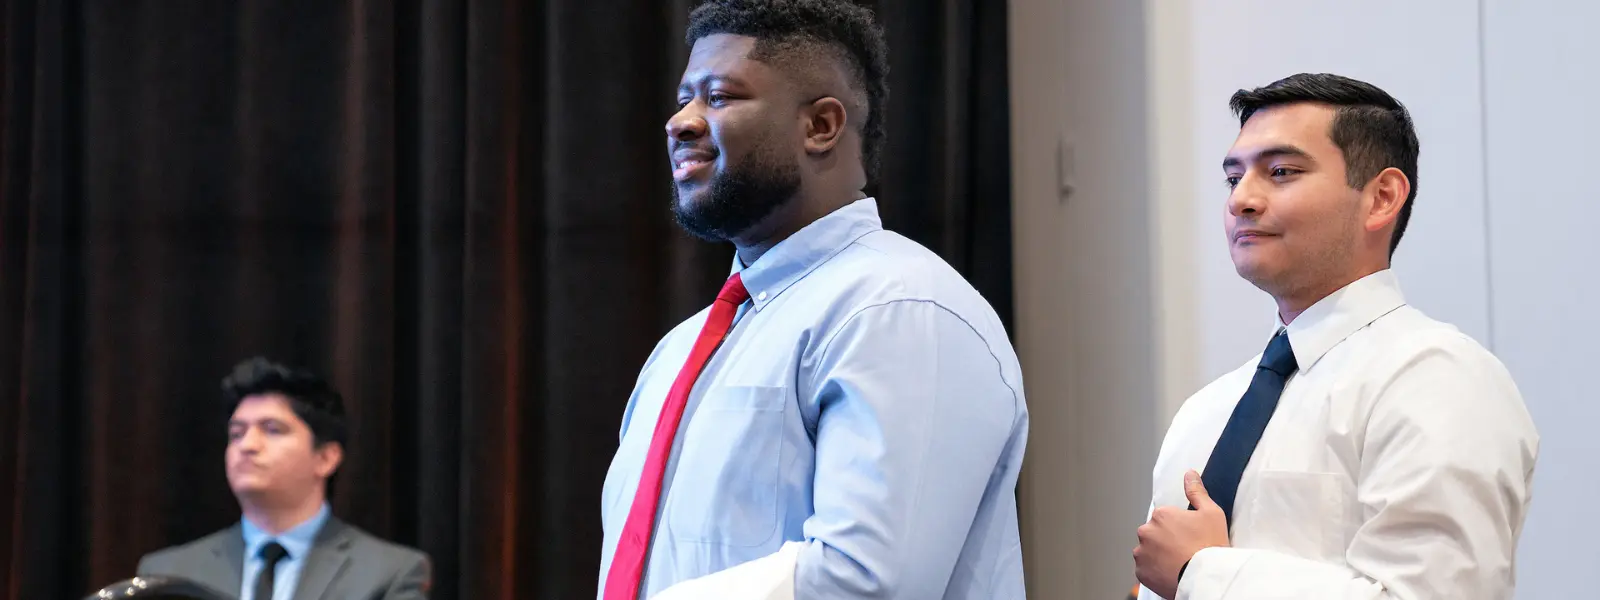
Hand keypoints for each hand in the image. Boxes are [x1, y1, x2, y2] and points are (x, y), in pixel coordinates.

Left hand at [1134, 470, 1230, 598]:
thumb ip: (1197, 492)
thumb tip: (1189, 474)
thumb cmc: (1210, 545)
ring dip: (1158, 555)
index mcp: (1161, 515)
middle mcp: (1146, 532)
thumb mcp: (1211, 513)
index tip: (1190, 538)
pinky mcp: (1141, 573)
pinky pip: (1146, 569)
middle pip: (1154, 534)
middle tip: (1185, 551)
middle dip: (1166, 541)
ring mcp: (1141, 553)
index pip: (1166, 519)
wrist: (1206, 578)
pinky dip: (1155, 571)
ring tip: (1178, 564)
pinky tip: (1171, 573)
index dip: (1180, 528)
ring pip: (1148, 551)